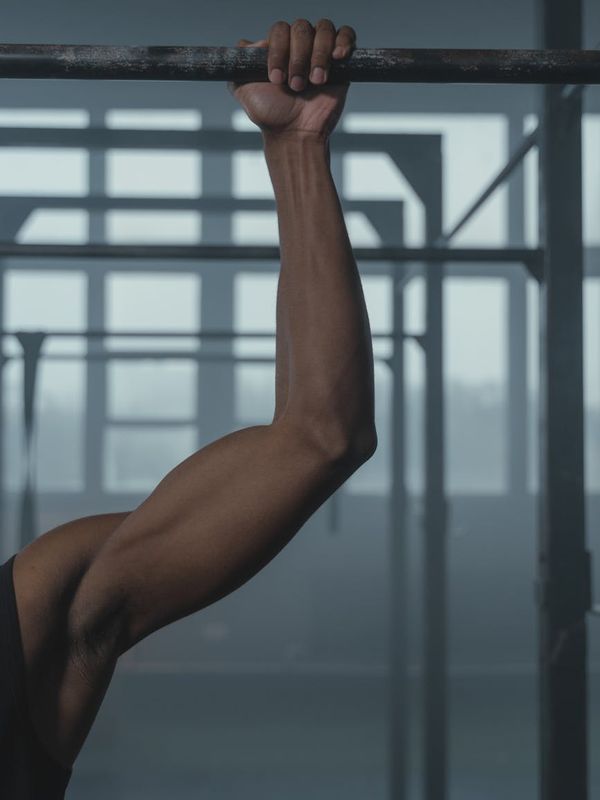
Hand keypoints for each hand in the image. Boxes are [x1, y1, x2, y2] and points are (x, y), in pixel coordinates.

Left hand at [228, 19, 356, 141]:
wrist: (296, 135)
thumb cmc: (271, 116)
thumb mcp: (244, 92)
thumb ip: (238, 66)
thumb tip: (245, 43)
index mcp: (278, 49)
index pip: (280, 30)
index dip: (278, 51)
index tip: (276, 79)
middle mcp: (299, 47)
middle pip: (302, 28)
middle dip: (298, 57)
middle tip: (296, 86)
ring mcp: (321, 53)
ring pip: (324, 29)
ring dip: (318, 54)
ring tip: (316, 82)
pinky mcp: (342, 62)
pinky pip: (347, 34)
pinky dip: (343, 41)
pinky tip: (336, 58)